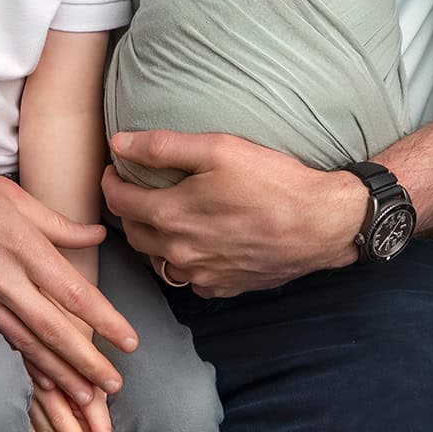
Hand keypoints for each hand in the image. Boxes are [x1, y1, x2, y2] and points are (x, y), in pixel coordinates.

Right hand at [0, 148, 137, 400]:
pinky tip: (39, 382)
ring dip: (57, 373)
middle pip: (51, 328)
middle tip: (114, 387)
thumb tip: (97, 233)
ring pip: (24, 343)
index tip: (129, 341)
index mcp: (20, 243)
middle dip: (85, 361)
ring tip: (84, 398)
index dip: (104, 320)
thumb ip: (57, 223)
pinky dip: (22, 363)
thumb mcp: (11, 195)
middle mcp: (0, 276)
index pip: (71, 291)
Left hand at [103, 130, 366, 295]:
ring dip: (153, 239)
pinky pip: (190, 279)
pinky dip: (185, 261)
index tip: (115, 170)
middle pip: (133, 234)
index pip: (118, 201)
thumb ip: (163, 146)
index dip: (110, 182)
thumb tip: (119, 144)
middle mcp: (180, 252)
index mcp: (171, 216)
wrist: (322, 224)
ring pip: (158, 260)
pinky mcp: (224, 287)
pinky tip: (198, 243)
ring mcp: (202, 275)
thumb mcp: (219, 148)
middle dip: (128, 210)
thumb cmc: (273, 181)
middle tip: (135, 190)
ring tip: (163, 217)